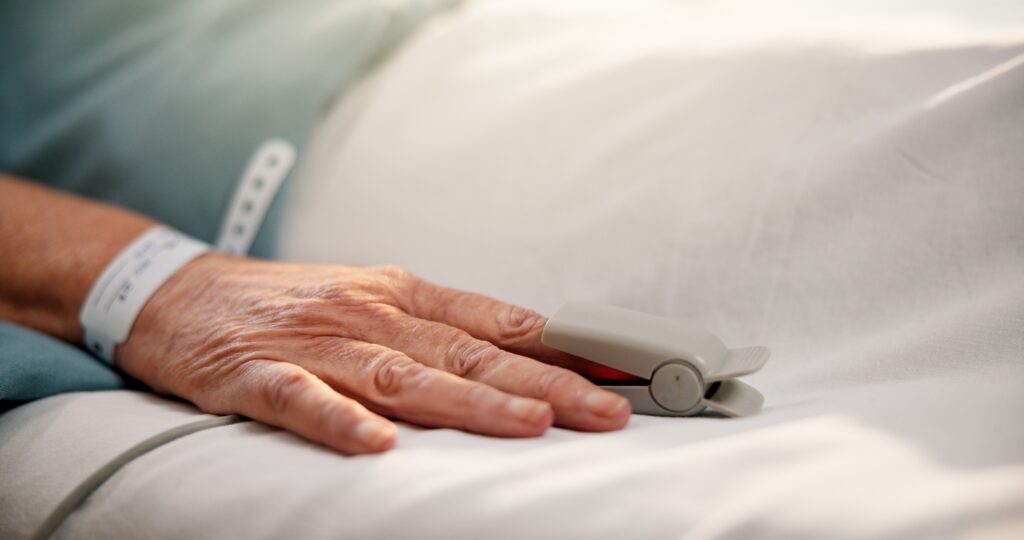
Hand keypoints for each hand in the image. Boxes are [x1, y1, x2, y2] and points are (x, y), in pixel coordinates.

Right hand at [117, 254, 630, 453]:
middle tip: (605, 410)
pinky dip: (341, 421)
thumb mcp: (376, 298)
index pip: (496, 321)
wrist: (180, 290)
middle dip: (543, 385)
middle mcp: (371, 314)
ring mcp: (316, 344)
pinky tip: (378, 445)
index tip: (619, 370)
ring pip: (403, 375)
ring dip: (469, 402)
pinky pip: (302, 401)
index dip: (561, 348)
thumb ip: (442, 326)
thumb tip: (525, 348)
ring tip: (529, 425)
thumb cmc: (294, 301)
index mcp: (403, 294)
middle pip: (467, 352)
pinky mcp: (257, 373)